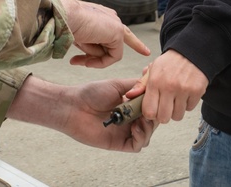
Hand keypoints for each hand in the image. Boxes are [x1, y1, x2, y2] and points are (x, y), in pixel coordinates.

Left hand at [7, 76, 154, 151]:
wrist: (74, 106)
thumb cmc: (92, 93)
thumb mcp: (117, 84)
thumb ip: (135, 85)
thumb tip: (152, 85)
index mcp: (130, 105)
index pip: (151, 107)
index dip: (155, 103)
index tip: (156, 97)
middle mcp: (130, 119)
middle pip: (152, 122)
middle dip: (154, 116)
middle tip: (148, 110)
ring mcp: (125, 131)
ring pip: (147, 135)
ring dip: (149, 128)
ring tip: (141, 119)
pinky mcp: (119, 143)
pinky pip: (137, 146)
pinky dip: (141, 138)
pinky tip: (135, 128)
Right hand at [57, 0, 150, 67]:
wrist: (65, 16)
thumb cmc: (67, 25)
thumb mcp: (81, 35)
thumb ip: (92, 43)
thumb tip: (94, 57)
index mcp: (103, 15)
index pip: (121, 31)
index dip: (134, 43)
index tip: (146, 52)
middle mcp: (111, 18)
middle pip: (116, 44)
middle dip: (99, 57)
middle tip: (87, 63)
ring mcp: (116, 25)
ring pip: (110, 52)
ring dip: (93, 57)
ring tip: (79, 54)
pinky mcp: (117, 33)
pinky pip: (113, 57)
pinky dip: (100, 62)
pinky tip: (89, 59)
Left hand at [126, 49, 207, 123]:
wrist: (190, 52)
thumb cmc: (169, 63)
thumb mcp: (152, 70)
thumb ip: (140, 84)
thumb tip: (129, 95)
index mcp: (155, 82)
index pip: (149, 111)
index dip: (150, 113)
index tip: (153, 109)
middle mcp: (169, 86)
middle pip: (163, 118)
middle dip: (163, 115)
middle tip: (164, 106)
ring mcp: (184, 90)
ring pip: (177, 116)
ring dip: (176, 111)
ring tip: (175, 99)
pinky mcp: (197, 91)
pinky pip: (189, 109)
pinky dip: (187, 104)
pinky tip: (184, 94)